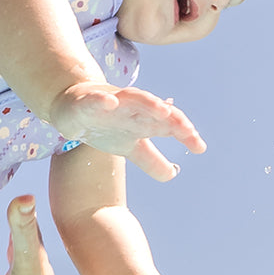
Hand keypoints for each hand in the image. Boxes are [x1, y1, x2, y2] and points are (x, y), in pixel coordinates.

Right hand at [0, 195, 66, 274]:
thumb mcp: (26, 265)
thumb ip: (23, 232)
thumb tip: (24, 196)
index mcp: (36, 258)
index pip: (28, 223)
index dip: (22, 204)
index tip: (19, 185)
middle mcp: (30, 271)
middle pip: (23, 240)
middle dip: (18, 221)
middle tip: (12, 198)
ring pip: (16, 261)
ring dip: (11, 247)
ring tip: (8, 232)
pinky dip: (3, 273)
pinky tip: (3, 274)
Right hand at [49, 82, 205, 180]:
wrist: (73, 106)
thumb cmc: (106, 125)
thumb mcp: (130, 146)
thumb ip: (151, 160)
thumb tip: (172, 175)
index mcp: (143, 121)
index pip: (168, 126)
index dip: (184, 134)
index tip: (200, 148)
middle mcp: (132, 109)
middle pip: (157, 111)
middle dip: (173, 119)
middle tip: (187, 131)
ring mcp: (111, 104)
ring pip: (133, 100)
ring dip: (149, 104)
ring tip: (163, 111)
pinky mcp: (87, 102)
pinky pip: (96, 100)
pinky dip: (103, 100)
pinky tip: (111, 103)